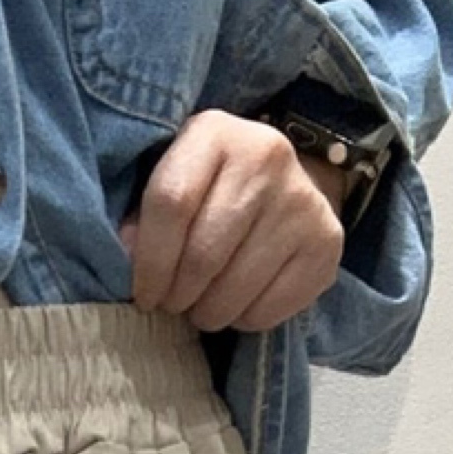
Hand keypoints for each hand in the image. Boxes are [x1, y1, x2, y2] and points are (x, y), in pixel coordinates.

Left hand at [118, 108, 347, 333]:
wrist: (285, 186)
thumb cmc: (211, 191)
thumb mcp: (173, 180)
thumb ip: (145, 216)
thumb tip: (126, 257)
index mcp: (216, 133)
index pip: (172, 203)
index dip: (149, 262)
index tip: (144, 294)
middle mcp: (266, 157)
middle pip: (203, 255)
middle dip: (177, 296)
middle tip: (172, 304)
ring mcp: (302, 201)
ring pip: (233, 292)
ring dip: (207, 314)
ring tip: (202, 305)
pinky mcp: (326, 243)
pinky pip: (267, 310)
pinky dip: (242, 320)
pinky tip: (238, 303)